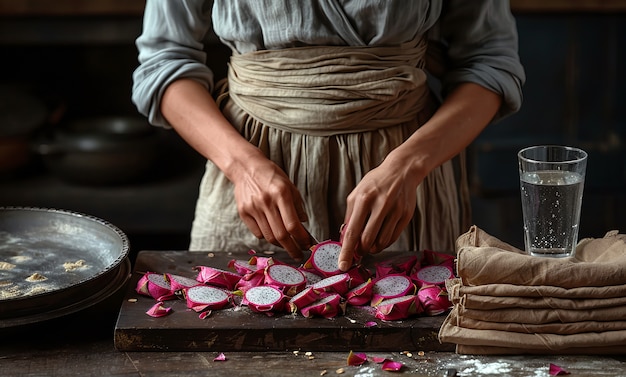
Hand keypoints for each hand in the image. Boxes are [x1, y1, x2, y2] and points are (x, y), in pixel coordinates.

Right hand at [232, 158, 311, 261]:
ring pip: (269, 236)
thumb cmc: (271, 175)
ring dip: (281, 245)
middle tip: (299, 254)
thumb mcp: (289, 185)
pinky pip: (257, 233)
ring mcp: (253, 208)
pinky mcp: (243, 212)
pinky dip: (267, 237)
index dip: (302, 238)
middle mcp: (266, 202)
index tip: (307, 245)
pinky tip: (273, 234)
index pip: (293, 224)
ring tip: (288, 246)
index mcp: (281, 193)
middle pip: (281, 235)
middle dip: (292, 248)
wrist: (246, 167)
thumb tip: (303, 224)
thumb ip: (297, 205)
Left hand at [338, 155, 420, 270]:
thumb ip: (350, 215)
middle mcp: (380, 204)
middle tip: (359, 251)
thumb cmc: (376, 183)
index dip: (346, 251)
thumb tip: (344, 239)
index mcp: (364, 198)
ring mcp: (395, 210)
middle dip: (361, 250)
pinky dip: (384, 242)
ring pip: (381, 242)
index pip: (352, 231)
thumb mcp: (357, 193)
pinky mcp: (406, 215)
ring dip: (373, 248)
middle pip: (367, 240)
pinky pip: (393, 238)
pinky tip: (380, 237)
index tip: (342, 265)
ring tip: (370, 243)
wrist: (402, 170)